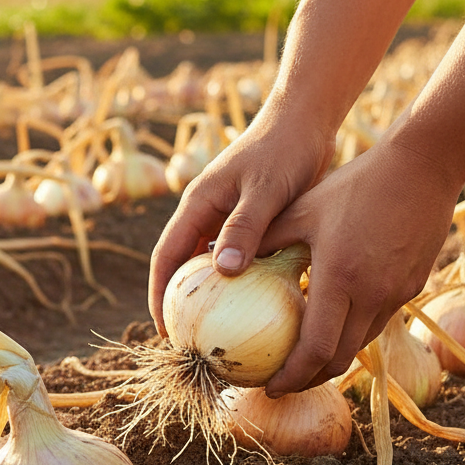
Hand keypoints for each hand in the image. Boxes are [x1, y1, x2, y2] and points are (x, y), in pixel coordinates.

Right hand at [148, 94, 334, 334]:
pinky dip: (240, 285)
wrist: (305, 121)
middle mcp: (205, 214)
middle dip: (180, 304)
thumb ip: (244, 227)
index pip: (166, 258)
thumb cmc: (284, 151)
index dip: (159, 296)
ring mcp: (226, 218)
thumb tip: (222, 271)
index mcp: (197, 205)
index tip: (164, 331)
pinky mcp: (250, 221)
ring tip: (223, 335)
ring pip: (210, 265)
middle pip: (182, 266)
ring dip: (211, 297)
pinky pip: (237, 260)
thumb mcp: (264, 190)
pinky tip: (258, 310)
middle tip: (192, 343)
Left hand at [253, 135, 459, 393]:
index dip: (290, 377)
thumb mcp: (302, 209)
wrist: (421, 170)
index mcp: (339, 278)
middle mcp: (371, 294)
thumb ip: (264, 240)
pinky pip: (377, 321)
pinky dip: (352, 332)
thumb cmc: (353, 185)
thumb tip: (222, 260)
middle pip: (338, 359)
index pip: (314, 349)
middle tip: (281, 382)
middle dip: (308, 379)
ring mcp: (396, 294)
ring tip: (304, 361)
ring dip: (331, 359)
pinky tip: (334, 324)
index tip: (267, 386)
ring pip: (360, 344)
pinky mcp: (412, 287)